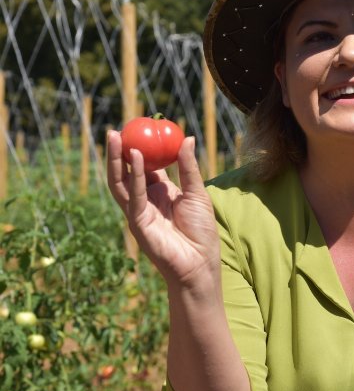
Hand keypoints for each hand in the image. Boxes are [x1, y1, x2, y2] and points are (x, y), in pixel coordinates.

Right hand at [106, 131, 219, 289]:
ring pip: (121, 182)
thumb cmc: (201, 230)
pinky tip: (135, 157)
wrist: (200, 262)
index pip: (144, 167)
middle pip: (126, 172)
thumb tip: (188, 138)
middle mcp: (146, 200)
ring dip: (116, 159)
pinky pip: (134, 195)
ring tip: (114, 137)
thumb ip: (189, 167)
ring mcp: (139, 211)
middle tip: (116, 129)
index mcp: (160, 192)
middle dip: (118, 151)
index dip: (139, 148)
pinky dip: (134, 175)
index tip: (138, 128)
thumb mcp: (198, 193)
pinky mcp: (138, 222)